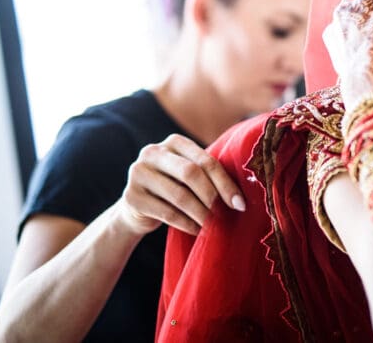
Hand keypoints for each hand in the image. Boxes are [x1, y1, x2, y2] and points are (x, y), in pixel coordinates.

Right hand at [118, 134, 243, 236]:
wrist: (138, 207)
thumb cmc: (175, 187)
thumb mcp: (189, 174)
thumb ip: (209, 174)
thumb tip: (241, 198)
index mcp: (174, 142)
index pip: (206, 160)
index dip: (225, 183)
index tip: (240, 204)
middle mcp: (153, 152)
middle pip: (191, 174)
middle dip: (212, 197)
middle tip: (226, 215)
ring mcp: (138, 173)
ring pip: (179, 196)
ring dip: (201, 214)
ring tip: (214, 225)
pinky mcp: (131, 197)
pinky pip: (167, 213)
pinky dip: (187, 224)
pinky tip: (198, 230)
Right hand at [322, 0, 372, 112]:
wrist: (365, 73)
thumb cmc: (357, 79)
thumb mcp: (345, 69)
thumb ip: (348, 59)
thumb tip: (352, 66)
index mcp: (332, 31)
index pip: (342, 13)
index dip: (356, 15)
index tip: (367, 21)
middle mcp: (344, 13)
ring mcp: (363, 7)